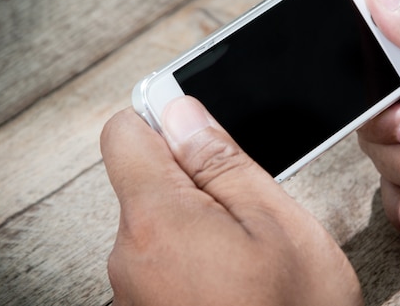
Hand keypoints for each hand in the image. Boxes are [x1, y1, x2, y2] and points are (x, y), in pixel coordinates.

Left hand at [101, 97, 361, 304]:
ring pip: (156, 220)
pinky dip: (192, 251)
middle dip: (191, 175)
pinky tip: (235, 275)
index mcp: (156, 223)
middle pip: (142, 178)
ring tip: (248, 247)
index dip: (162, 118)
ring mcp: (132, 293)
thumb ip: (220, 161)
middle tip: (248, 202)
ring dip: (197, 217)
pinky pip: (160, 257)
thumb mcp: (275, 223)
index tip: (200, 128)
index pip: (124, 133)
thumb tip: (179, 111)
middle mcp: (127, 258)